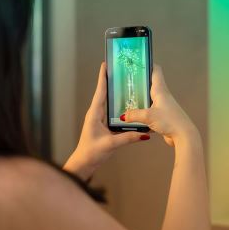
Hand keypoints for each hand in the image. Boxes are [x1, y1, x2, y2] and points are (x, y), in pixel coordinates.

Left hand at [64, 62, 149, 180]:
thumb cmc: (91, 153)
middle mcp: (96, 113)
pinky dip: (118, 103)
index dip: (102, 78)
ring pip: (108, 101)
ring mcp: (100, 118)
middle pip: (104, 93)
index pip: (100, 92)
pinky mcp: (104, 124)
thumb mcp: (110, 144)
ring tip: (124, 81)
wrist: (84, 164)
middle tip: (119, 69)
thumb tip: (144, 133)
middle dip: (110, 80)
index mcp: (95, 114)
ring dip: (114, 91)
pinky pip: (112, 110)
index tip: (105, 64)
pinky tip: (126, 102)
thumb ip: (127, 137)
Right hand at [123, 65, 198, 146]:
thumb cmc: (170, 121)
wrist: (183, 135)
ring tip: (127, 97)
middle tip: (127, 80)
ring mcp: (163, 105)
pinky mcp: (163, 115)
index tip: (137, 63)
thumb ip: (134, 115)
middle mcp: (162, 95)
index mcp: (160, 90)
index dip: (147, 64)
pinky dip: (143, 109)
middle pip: (150, 83)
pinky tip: (134, 114)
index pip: (156, 70)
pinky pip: (150, 109)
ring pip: (149, 97)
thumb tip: (123, 115)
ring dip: (140, 97)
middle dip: (139, 81)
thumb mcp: (148, 116)